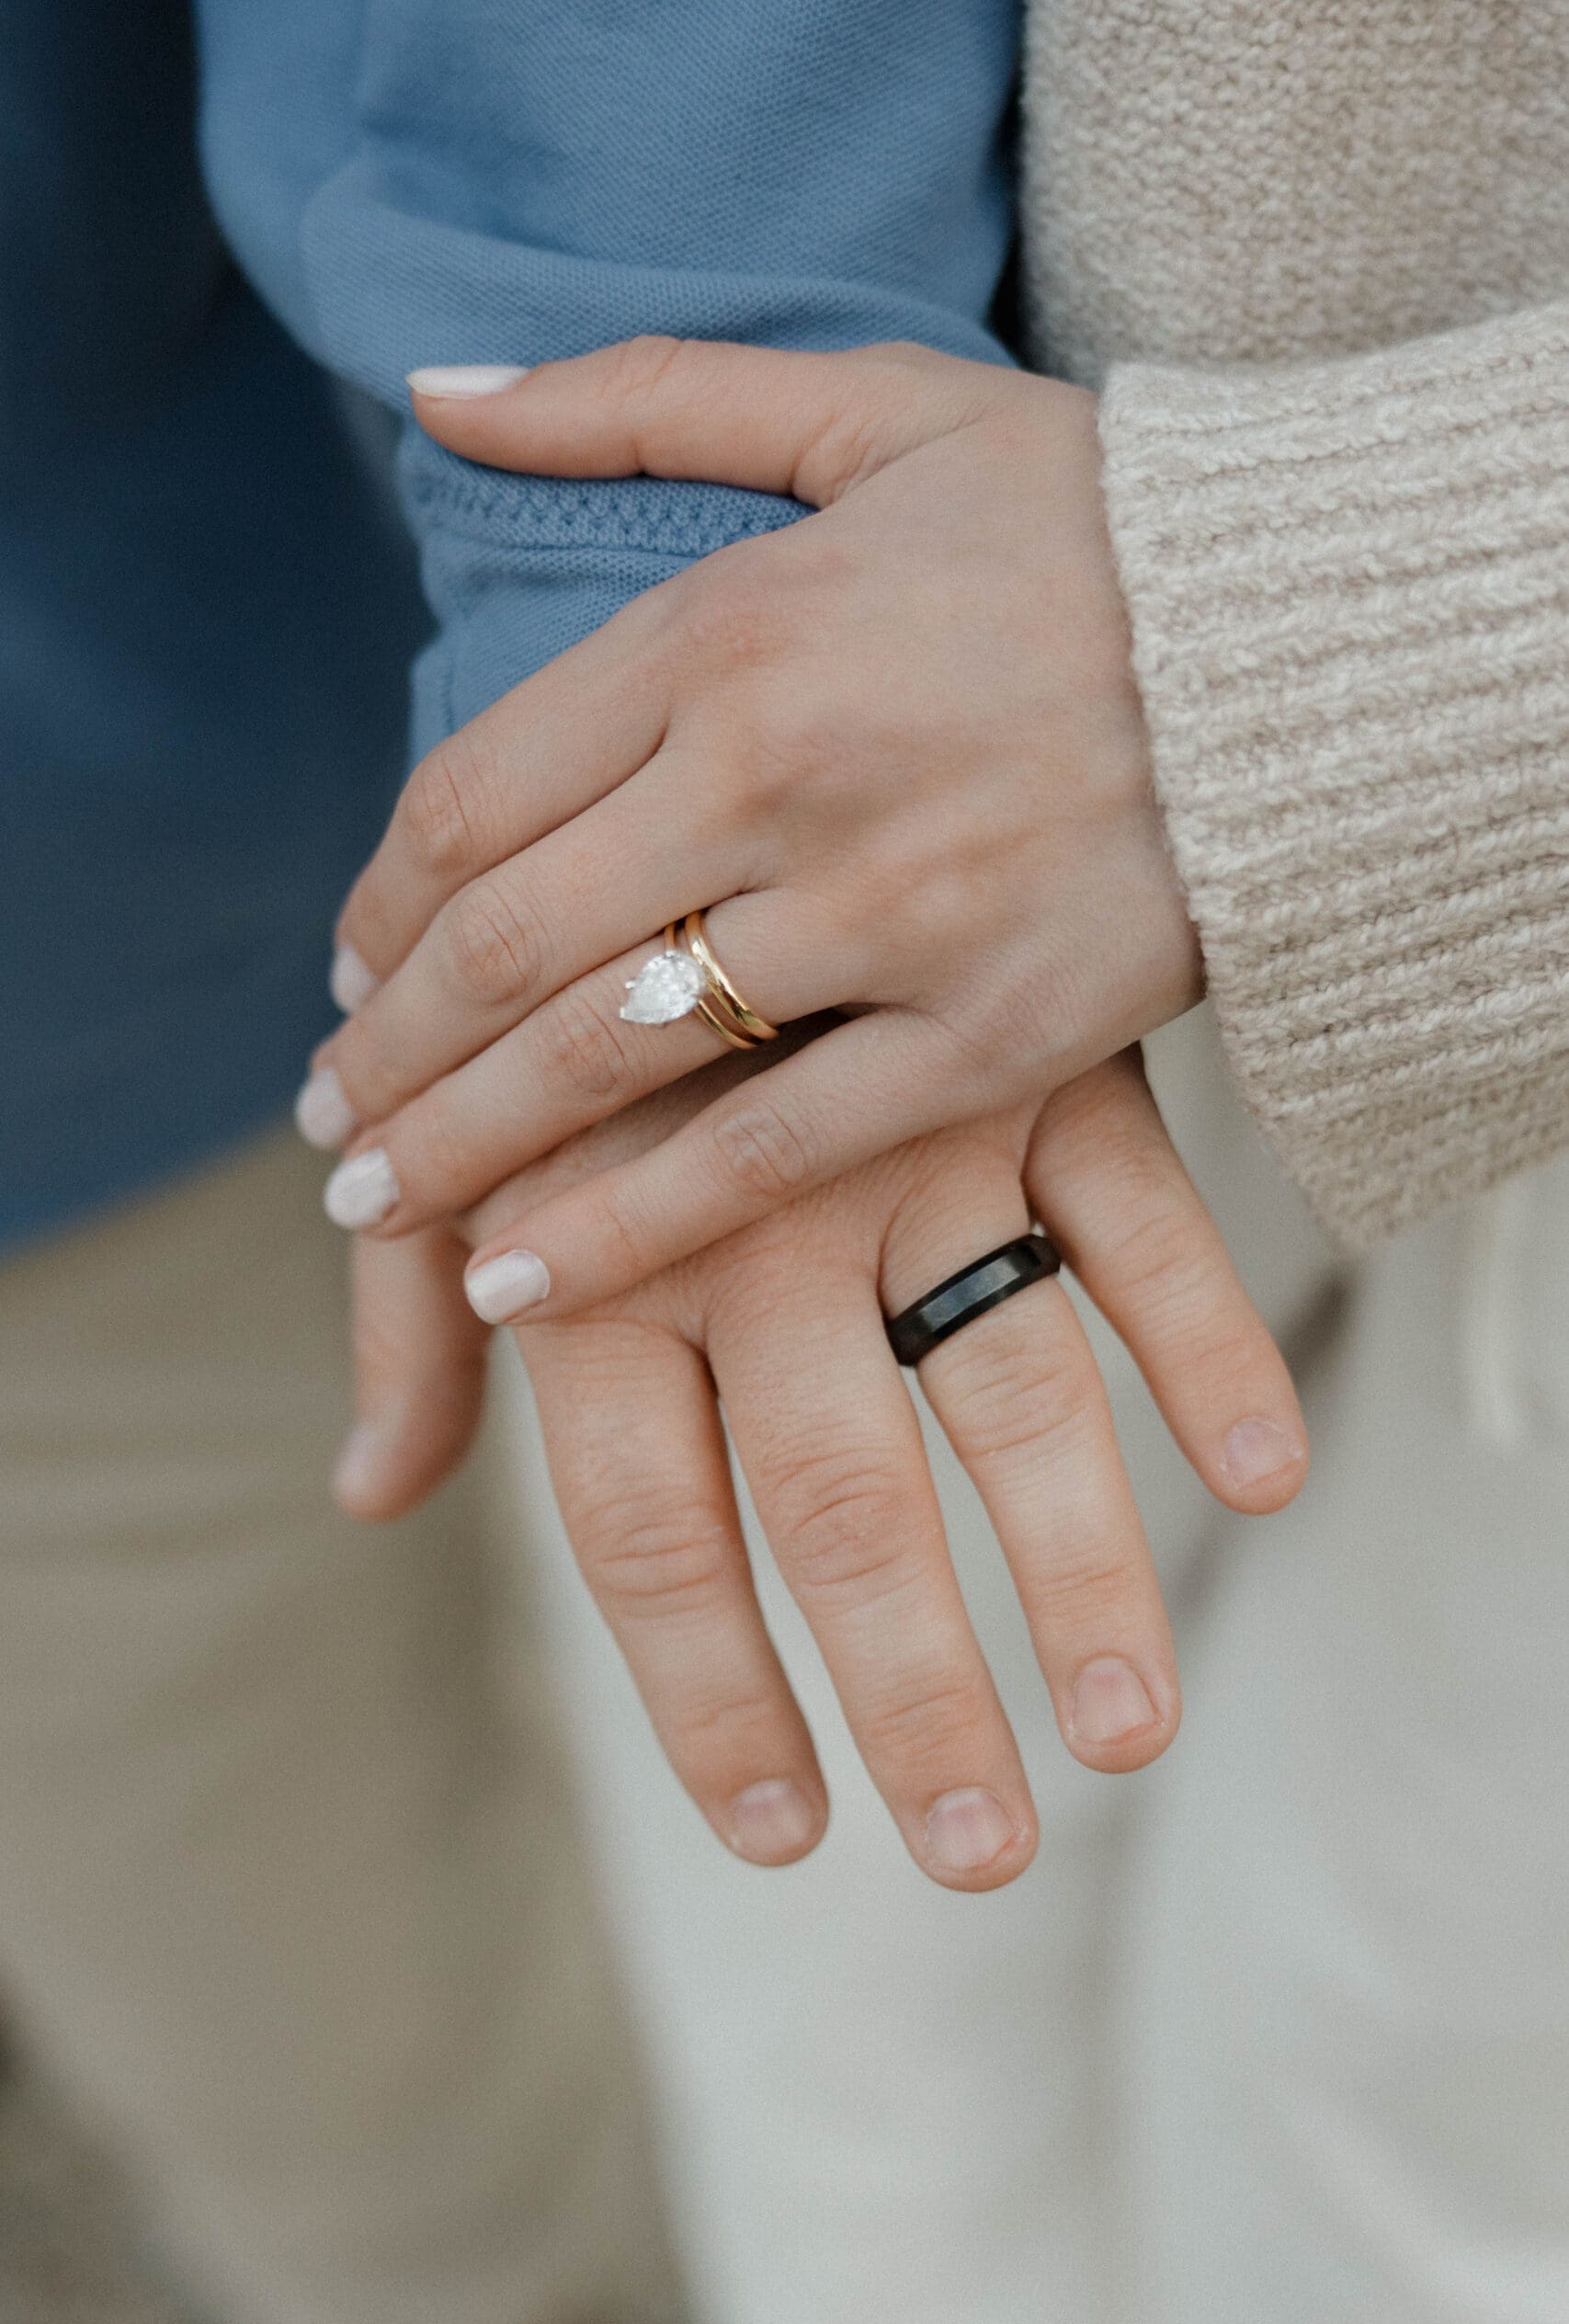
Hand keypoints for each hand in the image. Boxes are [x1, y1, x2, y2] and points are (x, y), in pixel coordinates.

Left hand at [310, 339, 1200, 1327]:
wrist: (1332, 636)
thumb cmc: (1095, 521)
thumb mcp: (870, 410)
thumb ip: (638, 397)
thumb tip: (435, 387)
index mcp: (731, 626)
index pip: (474, 792)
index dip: (380, 907)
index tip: (348, 978)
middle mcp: (780, 772)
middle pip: (506, 941)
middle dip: (390, 1052)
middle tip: (329, 1124)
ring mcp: (886, 914)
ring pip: (606, 1057)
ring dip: (462, 1143)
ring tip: (378, 1204)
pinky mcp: (990, 1034)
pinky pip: (767, 1153)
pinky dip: (625, 1228)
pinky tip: (515, 1282)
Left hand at [330, 1046, 1306, 1890]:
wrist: (673, 763)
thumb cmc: (558, 1001)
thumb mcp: (455, 1143)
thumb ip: (412, 1321)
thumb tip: (370, 1494)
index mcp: (600, 1254)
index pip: (651, 1526)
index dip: (707, 1692)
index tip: (777, 1830)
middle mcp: (753, 1216)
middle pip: (836, 1492)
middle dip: (909, 1685)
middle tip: (974, 1852)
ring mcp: (909, 1141)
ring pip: (1004, 1382)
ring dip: (1075, 1562)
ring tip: (1120, 1730)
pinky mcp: (1034, 1070)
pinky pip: (1139, 1217)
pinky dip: (1206, 1335)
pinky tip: (1266, 1470)